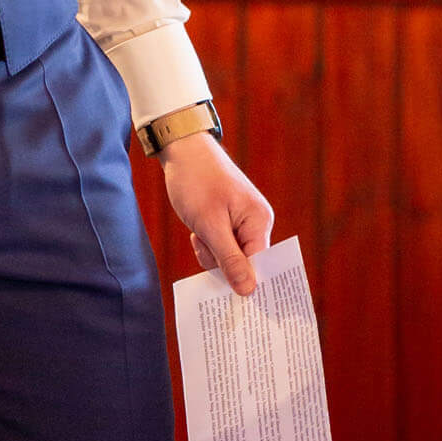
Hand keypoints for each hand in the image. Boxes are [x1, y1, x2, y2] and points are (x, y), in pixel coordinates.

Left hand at [160, 132, 273, 295]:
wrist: (181, 149)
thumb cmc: (196, 181)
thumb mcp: (210, 224)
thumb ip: (230, 259)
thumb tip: (249, 291)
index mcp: (260, 221)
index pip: (258, 265)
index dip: (240, 279)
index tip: (223, 291)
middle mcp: (256, 223)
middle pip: (242, 263)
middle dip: (218, 260)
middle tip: (201, 240)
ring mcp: (242, 222)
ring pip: (227, 256)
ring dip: (209, 250)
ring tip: (198, 230)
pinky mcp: (228, 221)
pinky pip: (220, 246)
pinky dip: (206, 242)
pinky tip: (197, 229)